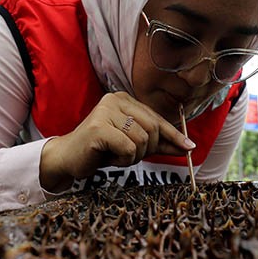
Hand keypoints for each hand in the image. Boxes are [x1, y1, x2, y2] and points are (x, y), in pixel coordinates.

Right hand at [39, 92, 194, 191]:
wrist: (68, 158)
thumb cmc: (101, 150)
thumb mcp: (133, 145)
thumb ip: (157, 143)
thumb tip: (187, 147)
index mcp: (124, 99)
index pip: (157, 118)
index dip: (174, 135)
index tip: (189, 148)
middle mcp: (115, 100)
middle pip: (153, 128)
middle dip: (148, 149)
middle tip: (129, 156)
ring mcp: (106, 112)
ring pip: (142, 140)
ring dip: (133, 157)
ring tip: (116, 155)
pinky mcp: (99, 127)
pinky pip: (129, 148)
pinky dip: (123, 159)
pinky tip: (109, 157)